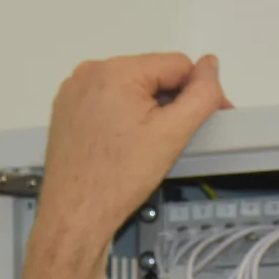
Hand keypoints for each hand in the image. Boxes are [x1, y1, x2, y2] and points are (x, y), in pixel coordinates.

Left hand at [18, 53, 229, 278]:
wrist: (75, 214)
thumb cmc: (121, 178)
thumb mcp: (172, 134)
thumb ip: (201, 94)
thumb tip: (212, 64)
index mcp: (115, 70)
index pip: (177, 65)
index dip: (196, 93)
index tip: (203, 123)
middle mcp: (89, 72)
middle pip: (151, 74)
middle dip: (168, 103)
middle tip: (170, 141)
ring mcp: (74, 91)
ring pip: (130, 88)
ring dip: (146, 109)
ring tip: (144, 146)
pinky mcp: (66, 109)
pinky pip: (107, 101)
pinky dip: (122, 116)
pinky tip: (124, 144)